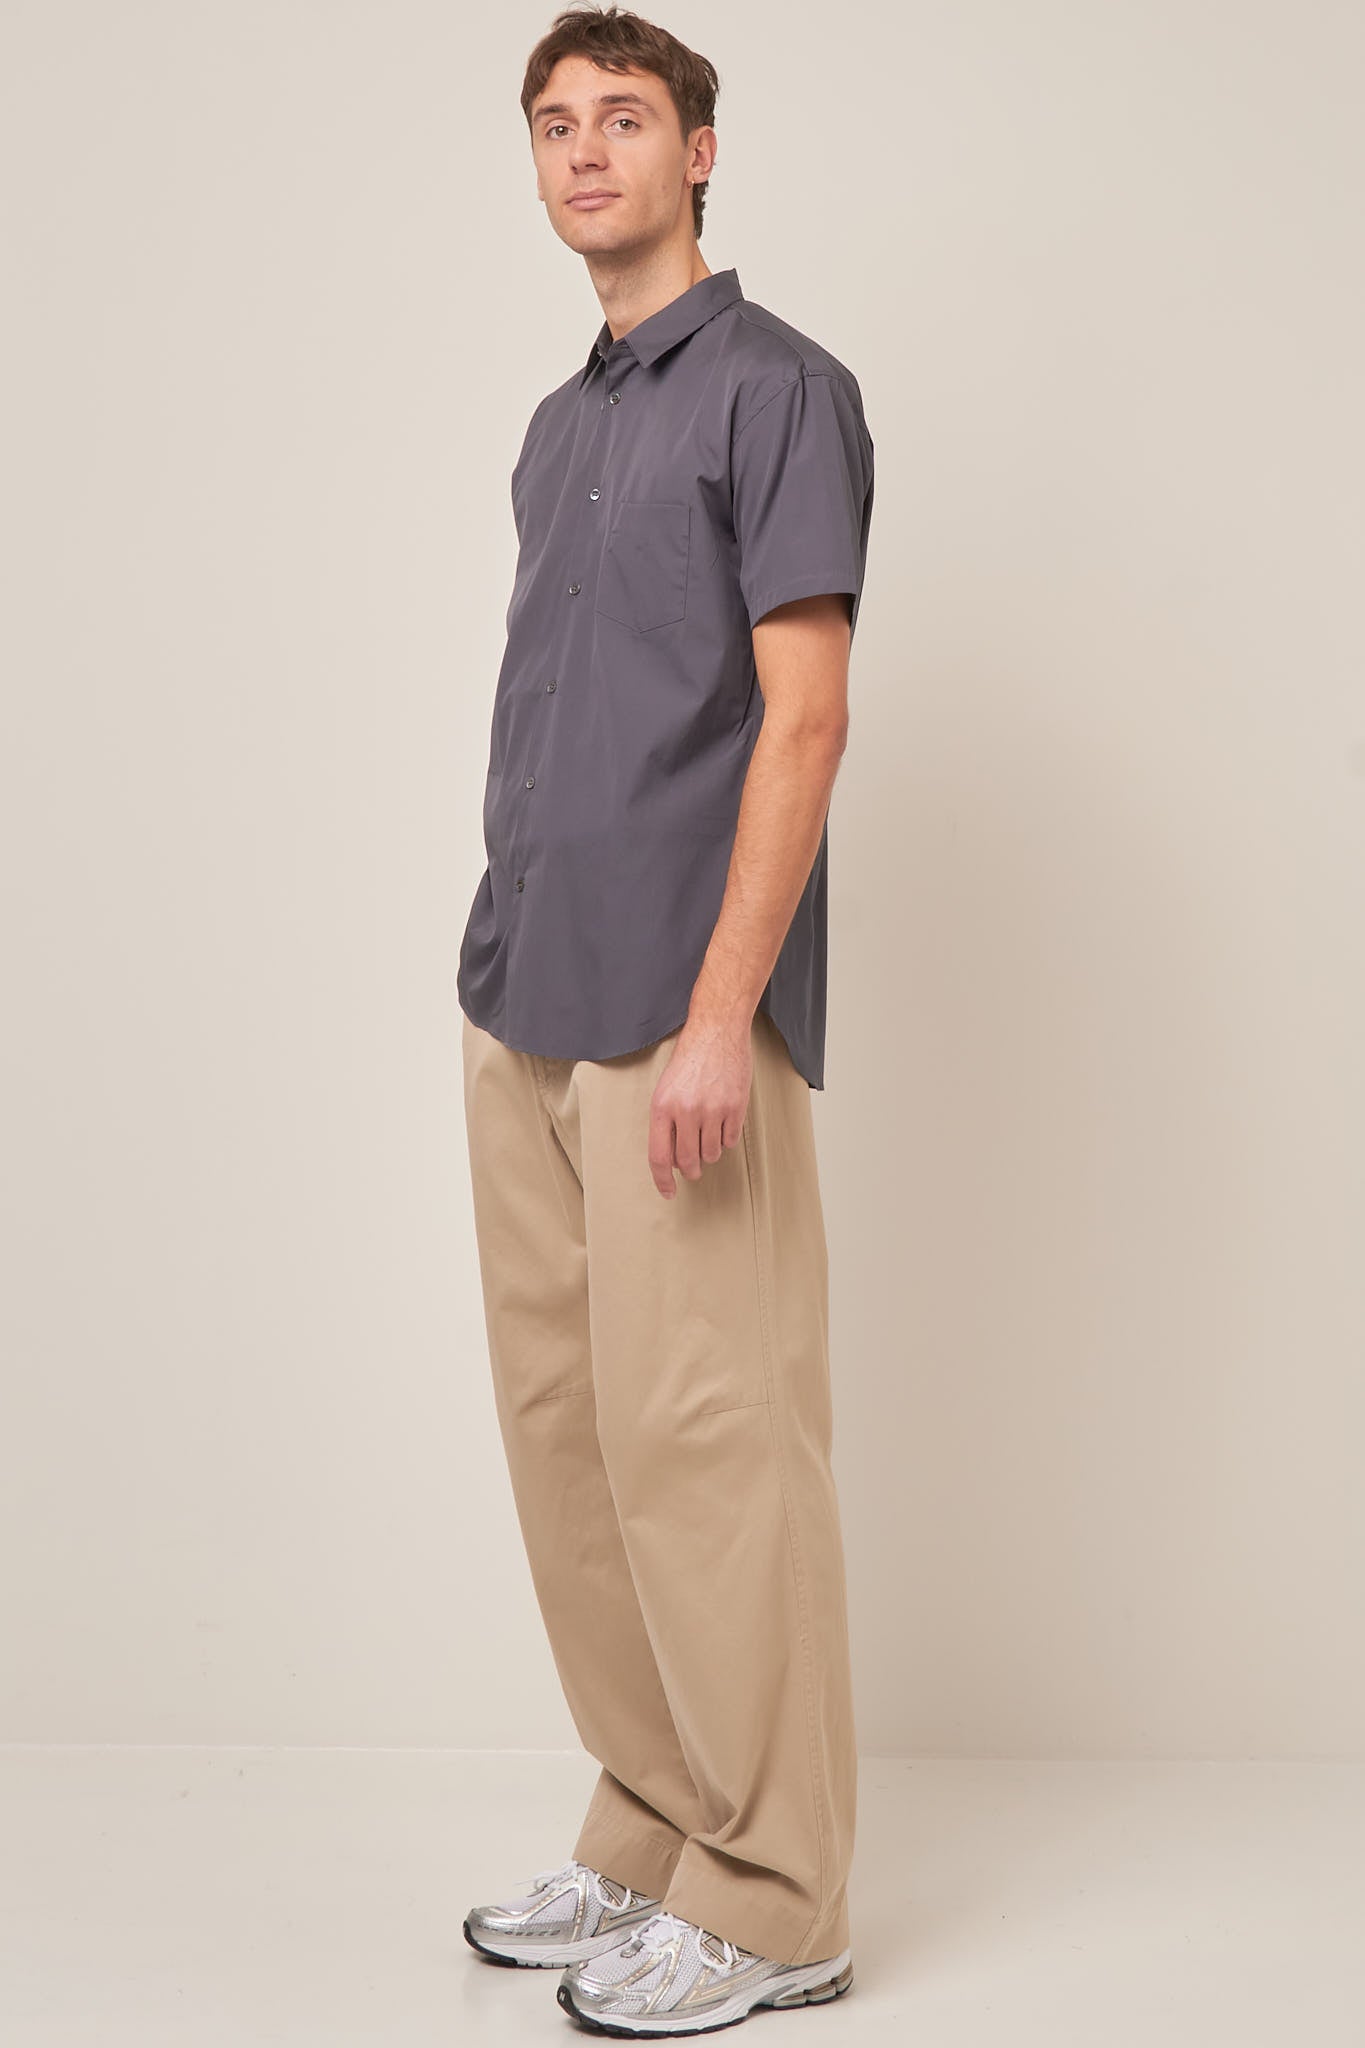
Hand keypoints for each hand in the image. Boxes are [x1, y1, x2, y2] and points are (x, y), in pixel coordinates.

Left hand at [647, 1013, 753, 1197]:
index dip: (662, 1180)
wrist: (716, 1033)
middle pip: (688, 1161)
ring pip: (712, 1153)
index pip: (659, 1156)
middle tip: (693, 1169)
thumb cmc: (688, 1061)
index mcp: (662, 1107)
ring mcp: (712, 1109)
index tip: (668, 1193)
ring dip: (710, 1150)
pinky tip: (722, 1120)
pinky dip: (726, 1137)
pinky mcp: (735, 1107)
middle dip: (691, 1170)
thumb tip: (671, 1160)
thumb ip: (666, 1124)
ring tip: (708, 1130)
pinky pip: (730, 1139)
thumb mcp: (665, 1090)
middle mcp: (686, 1111)